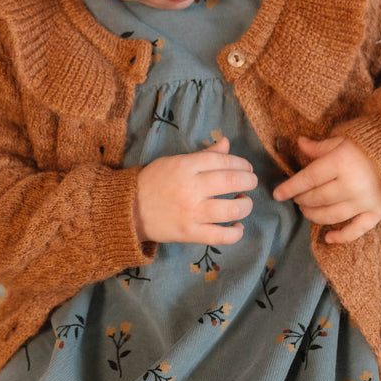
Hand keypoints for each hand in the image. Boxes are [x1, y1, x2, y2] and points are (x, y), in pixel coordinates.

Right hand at [134, 137, 257, 245]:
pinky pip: (221, 236)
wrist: (129, 210)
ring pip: (231, 210)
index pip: (223, 161)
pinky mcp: (190, 234)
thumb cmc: (154, 181)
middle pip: (232, 182)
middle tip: (251, 182)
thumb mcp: (175, 161)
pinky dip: (235, 233)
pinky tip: (237, 227)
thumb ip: (204, 155)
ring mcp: (191, 213)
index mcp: (186, 166)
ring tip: (244, 202)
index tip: (247, 167)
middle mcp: (191, 188)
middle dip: (249, 181)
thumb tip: (227, 143)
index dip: (241, 163)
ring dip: (245, 206)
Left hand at [272, 136, 380, 242]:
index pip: (308, 178)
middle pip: (317, 198)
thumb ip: (319, 147)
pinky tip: (327, 238)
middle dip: (302, 200)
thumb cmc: (366, 146)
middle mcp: (351, 184)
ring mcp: (364, 201)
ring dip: (314, 215)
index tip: (277, 194)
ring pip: (331, 215)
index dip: (290, 187)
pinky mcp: (376, 212)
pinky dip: (341, 237)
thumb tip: (298, 143)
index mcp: (340, 163)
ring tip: (306, 210)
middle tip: (296, 198)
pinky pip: (356, 230)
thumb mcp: (341, 140)